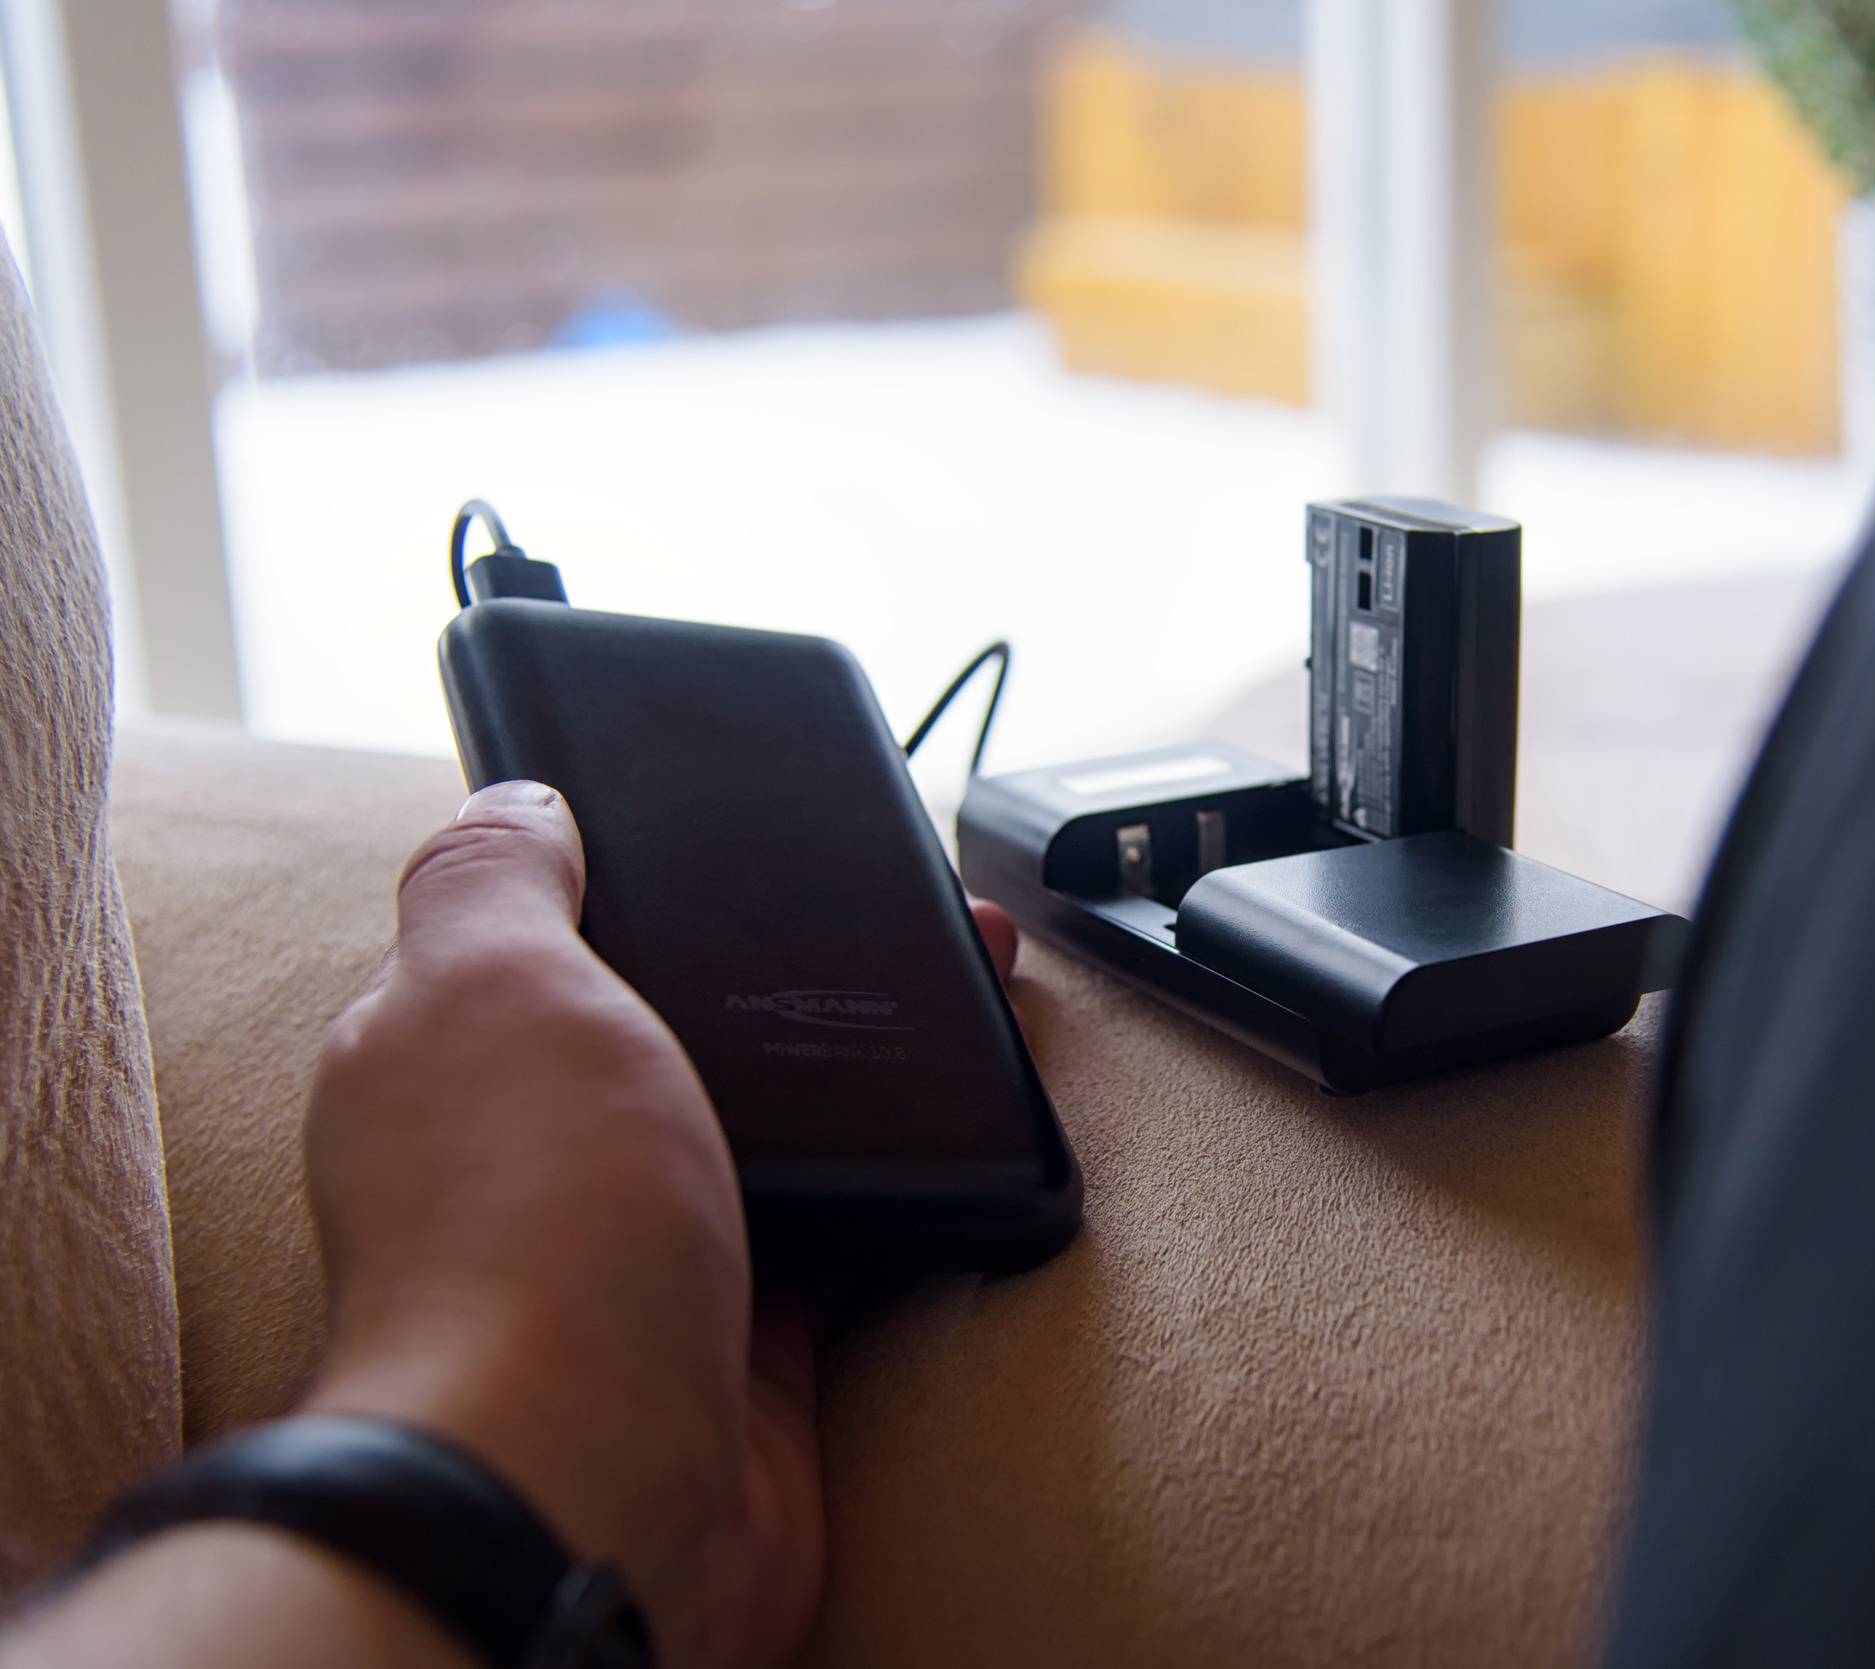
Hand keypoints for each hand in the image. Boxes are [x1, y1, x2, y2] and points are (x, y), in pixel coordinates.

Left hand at [301, 781, 1016, 1668]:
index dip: (648, 879)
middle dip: (795, 965)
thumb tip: (512, 801)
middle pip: (687, 1026)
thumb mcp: (490, 985)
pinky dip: (908, 1192)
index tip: (753, 830)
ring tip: (971, 1001)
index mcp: (459, 1064)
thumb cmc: (527, 1238)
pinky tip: (965, 1142)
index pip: (551, 943)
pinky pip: (850, 1234)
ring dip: (868, 1072)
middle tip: (911, 913)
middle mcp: (547, 1162)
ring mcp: (651, 1255)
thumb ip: (492, 879)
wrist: (602, 1487)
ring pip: (779, 1125)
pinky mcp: (755, 1340)